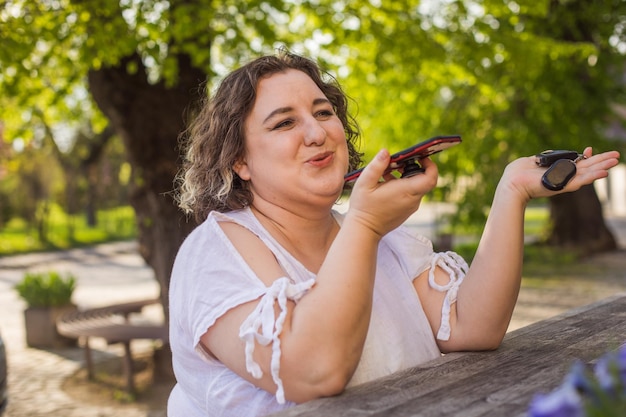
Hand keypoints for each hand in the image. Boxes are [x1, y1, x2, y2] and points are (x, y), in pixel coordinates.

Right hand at [345, 149, 438, 236]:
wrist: (364, 230)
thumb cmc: (363, 207)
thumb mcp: (365, 183)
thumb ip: (376, 166)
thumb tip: (386, 152)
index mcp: (406, 191)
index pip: (431, 178)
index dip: (431, 165)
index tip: (421, 157)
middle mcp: (412, 200)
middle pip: (424, 180)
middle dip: (415, 168)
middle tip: (399, 163)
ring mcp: (411, 207)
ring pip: (417, 187)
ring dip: (407, 177)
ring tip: (388, 174)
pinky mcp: (407, 211)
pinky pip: (411, 195)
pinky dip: (404, 186)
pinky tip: (387, 185)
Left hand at [500, 147, 620, 202]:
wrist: (511, 184)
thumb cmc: (517, 173)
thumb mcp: (532, 161)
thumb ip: (542, 158)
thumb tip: (544, 156)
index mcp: (557, 169)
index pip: (577, 162)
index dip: (586, 156)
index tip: (590, 148)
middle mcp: (563, 176)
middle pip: (587, 168)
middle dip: (601, 161)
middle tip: (617, 156)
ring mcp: (563, 181)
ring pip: (587, 174)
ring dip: (602, 167)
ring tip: (615, 162)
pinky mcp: (561, 186)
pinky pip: (579, 182)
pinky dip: (592, 177)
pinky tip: (603, 173)